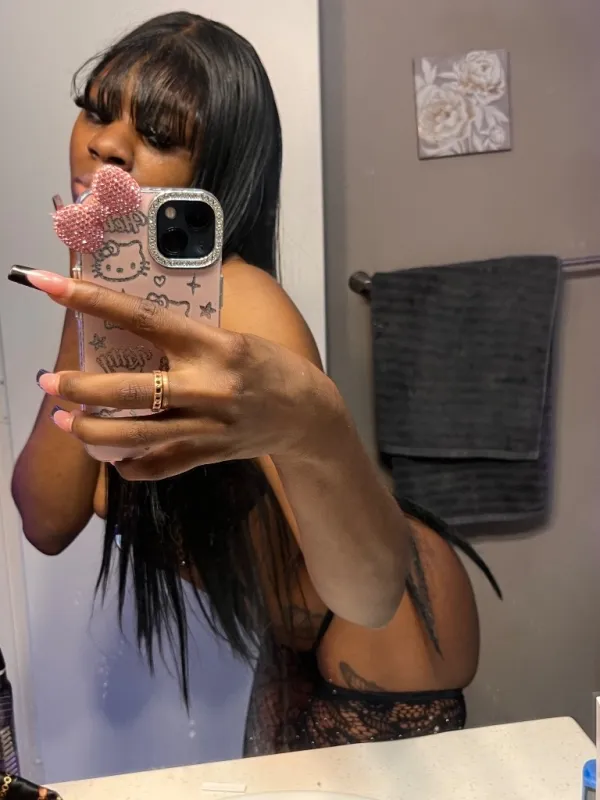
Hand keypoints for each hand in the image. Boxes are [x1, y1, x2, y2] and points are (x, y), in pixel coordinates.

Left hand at [21, 270, 337, 480]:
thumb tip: (130, 324)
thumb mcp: (232, 338)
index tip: (50, 285)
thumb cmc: (269, 366)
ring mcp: (205, 427)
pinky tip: (111, 454)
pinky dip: (127, 464)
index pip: (142, 318)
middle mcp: (206, 387)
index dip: (93, 300)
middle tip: (49, 380)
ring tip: (65, 419)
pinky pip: (156, 466)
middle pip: (128, 392)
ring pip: (134, 437)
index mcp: (212, 345)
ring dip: (90, 431)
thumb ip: (185, 336)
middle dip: (78, 388)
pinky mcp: (206, 456)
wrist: (308, 416)